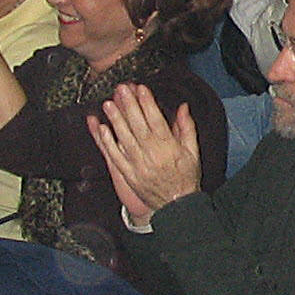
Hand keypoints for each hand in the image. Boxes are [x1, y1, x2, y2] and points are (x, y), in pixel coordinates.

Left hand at [87, 83, 201, 225]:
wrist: (177, 206)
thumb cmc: (186, 177)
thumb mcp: (193, 152)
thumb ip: (187, 128)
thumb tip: (183, 106)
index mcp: (169, 148)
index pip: (156, 120)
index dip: (147, 103)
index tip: (140, 88)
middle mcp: (151, 155)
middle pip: (137, 126)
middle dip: (128, 106)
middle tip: (120, 89)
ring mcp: (138, 165)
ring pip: (124, 138)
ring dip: (115, 120)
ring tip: (108, 104)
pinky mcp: (128, 174)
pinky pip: (115, 157)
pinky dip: (108, 142)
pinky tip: (102, 129)